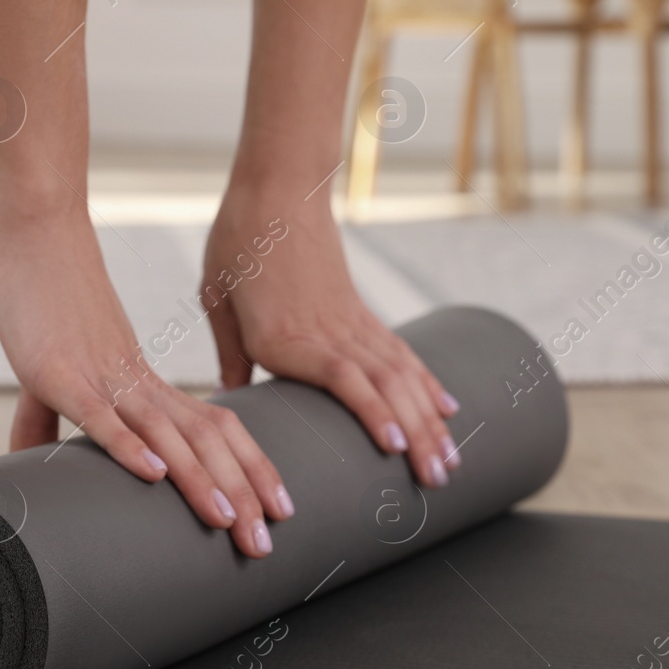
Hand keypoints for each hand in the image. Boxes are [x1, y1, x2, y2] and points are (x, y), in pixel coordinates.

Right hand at [0, 210, 291, 556]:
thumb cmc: (46, 298)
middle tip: (266, 544)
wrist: (35, 230)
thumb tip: (29, 459)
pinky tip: (152, 474)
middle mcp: (136, 382)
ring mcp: (101, 376)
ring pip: (165, 433)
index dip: (249, 469)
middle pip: (206, 440)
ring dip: (200, 480)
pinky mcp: (59, 372)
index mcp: (144, 383)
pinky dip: (127, 444)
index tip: (275, 511)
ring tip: (229, 521)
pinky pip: (100, 413)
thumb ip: (44, 419)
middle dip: (241, 492)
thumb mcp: (51, 371)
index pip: (215, 430)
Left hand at [201, 193, 459, 487]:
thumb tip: (230, 400)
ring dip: (428, 421)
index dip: (370, 409)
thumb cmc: (238, 242)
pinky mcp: (361, 313)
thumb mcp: (217, 297)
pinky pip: (401, 354)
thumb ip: (230, 352)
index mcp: (285, 334)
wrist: (277, 188)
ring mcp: (351, 322)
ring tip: (451, 463)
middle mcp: (326, 332)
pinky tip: (447, 410)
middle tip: (437, 480)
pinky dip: (426, 384)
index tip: (393, 445)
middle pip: (384, 385)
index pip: (340, 376)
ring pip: (401, 376)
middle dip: (415, 434)